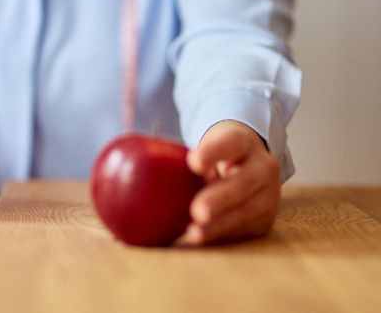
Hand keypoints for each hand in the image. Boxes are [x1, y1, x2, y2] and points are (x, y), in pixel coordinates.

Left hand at [181, 120, 280, 244]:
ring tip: (193, 234)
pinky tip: (201, 239)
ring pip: (248, 210)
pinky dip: (222, 235)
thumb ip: (169, 157)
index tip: (192, 162)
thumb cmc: (211, 155)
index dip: (213, 152)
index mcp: (242, 141)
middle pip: (244, 182)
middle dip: (221, 198)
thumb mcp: (201, 147)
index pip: (230, 142)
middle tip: (197, 212)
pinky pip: (244, 229)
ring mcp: (269, 194)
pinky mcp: (264, 218)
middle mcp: (262, 166)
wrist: (245, 162)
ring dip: (220, 225)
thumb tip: (111, 170)